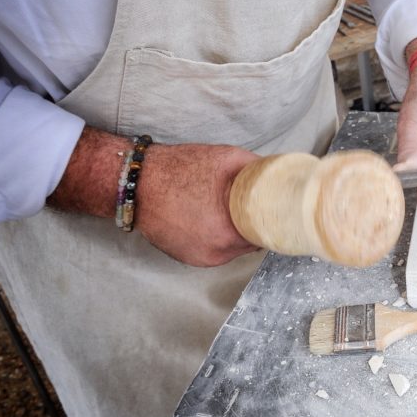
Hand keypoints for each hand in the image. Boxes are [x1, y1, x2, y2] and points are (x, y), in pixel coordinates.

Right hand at [48, 127, 258, 266]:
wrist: (136, 182)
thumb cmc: (179, 169)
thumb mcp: (227, 158)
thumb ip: (258, 169)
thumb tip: (281, 174)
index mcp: (227, 231)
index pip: (266, 236)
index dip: (273, 223)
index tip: (277, 214)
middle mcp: (213, 252)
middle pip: (249, 244)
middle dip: (254, 227)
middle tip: (255, 208)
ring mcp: (197, 258)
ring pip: (231, 249)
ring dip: (235, 234)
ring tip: (231, 212)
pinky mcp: (185, 257)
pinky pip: (213, 250)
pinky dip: (217, 237)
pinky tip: (213, 220)